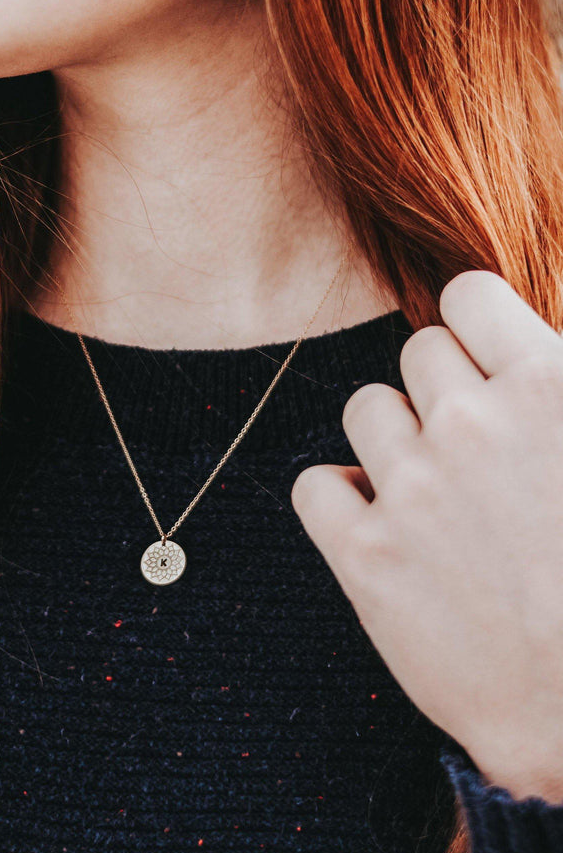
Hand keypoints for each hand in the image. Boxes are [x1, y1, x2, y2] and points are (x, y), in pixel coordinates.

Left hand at [290, 269, 562, 801]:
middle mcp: (475, 425)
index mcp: (552, 388)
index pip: (468, 297)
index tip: (480, 361)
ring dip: (392, 442)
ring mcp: (413, 489)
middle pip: (416, 355)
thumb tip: (527, 364)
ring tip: (432, 494)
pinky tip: (375, 525)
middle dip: (441, 392)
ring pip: (364, 411)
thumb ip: (558, 390)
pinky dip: (338, 500)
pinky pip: (313, 487)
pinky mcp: (366, 555)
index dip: (473, 326)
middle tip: (473, 447)